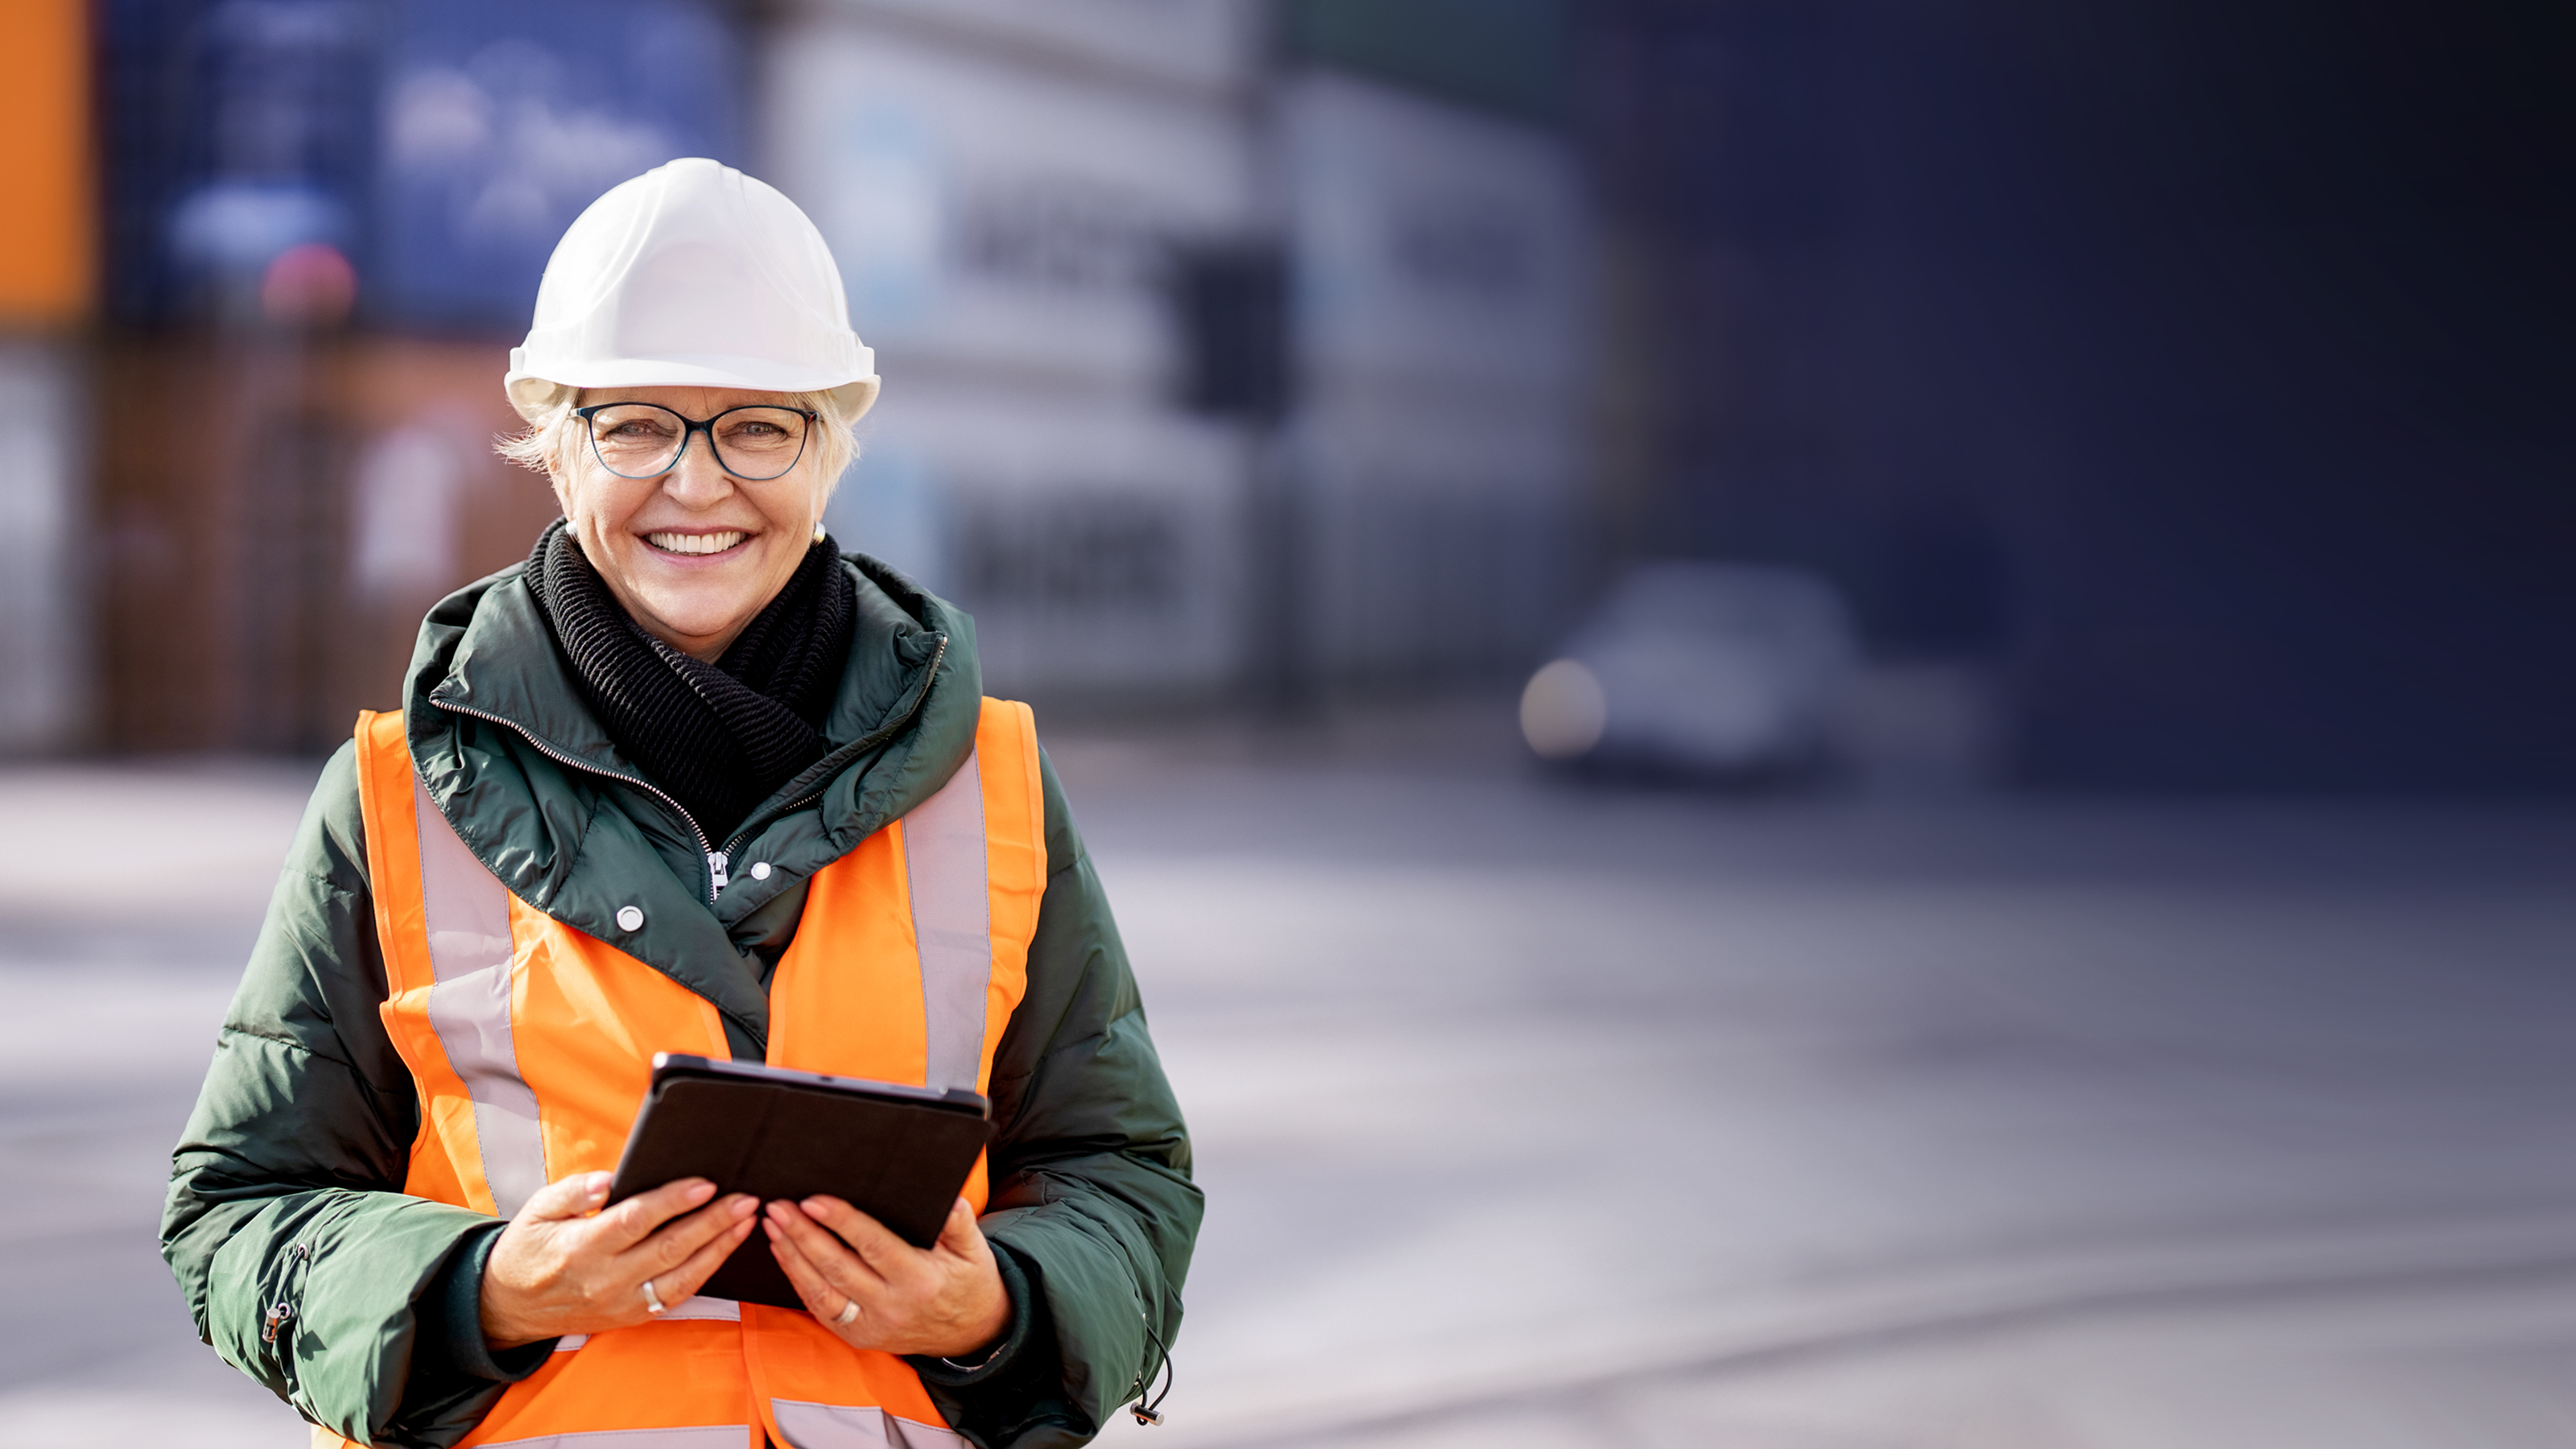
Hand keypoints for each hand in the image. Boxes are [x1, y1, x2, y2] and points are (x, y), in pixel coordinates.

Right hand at [480, 1172, 759, 1348]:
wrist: (510, 1306)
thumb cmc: (529, 1248)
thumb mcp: (537, 1210)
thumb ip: (574, 1191)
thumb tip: (610, 1181)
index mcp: (581, 1248)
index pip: (635, 1221)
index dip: (673, 1201)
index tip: (705, 1183)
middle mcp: (605, 1279)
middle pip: (669, 1248)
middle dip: (712, 1222)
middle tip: (745, 1199)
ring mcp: (621, 1303)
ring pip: (681, 1277)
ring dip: (719, 1248)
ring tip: (747, 1221)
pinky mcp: (632, 1316)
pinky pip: (676, 1295)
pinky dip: (705, 1272)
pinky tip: (725, 1249)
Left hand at [763, 1196, 1008, 1357]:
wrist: (968, 1333)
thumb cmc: (967, 1281)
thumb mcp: (974, 1251)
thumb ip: (960, 1223)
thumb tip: (948, 1199)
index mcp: (920, 1281)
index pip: (874, 1247)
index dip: (842, 1223)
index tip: (813, 1201)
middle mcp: (891, 1307)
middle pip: (838, 1268)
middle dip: (803, 1235)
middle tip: (779, 1207)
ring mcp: (870, 1326)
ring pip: (820, 1291)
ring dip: (792, 1257)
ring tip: (772, 1225)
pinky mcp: (857, 1335)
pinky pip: (819, 1307)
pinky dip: (797, 1280)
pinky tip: (783, 1253)